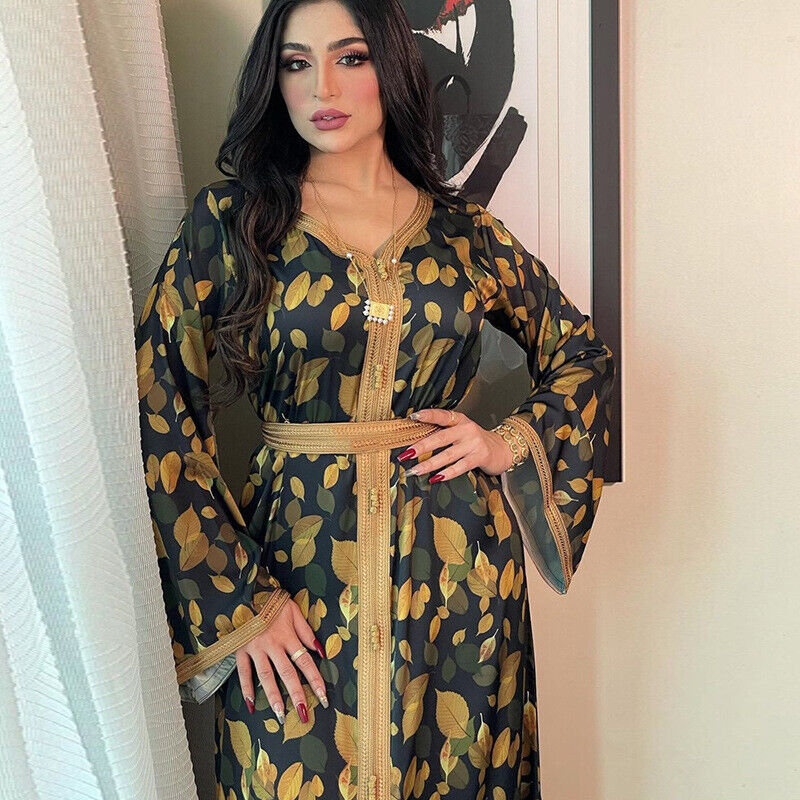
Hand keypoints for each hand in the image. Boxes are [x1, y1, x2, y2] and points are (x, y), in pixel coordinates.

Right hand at [235, 598, 327, 723]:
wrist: (245, 592)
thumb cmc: (272, 601)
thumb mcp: (293, 610)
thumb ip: (306, 631)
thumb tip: (320, 651)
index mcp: (288, 635)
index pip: (305, 661)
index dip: (315, 680)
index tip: (323, 697)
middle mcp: (273, 644)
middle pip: (287, 673)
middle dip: (296, 694)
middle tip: (303, 714)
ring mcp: (255, 648)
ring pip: (265, 676)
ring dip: (273, 696)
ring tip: (280, 715)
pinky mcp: (240, 650)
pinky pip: (243, 672)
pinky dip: (246, 688)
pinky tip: (251, 704)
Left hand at [399, 408, 514, 479]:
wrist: (501, 448)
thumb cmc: (474, 440)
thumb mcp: (461, 430)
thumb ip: (444, 431)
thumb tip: (416, 439)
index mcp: (460, 420)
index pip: (442, 415)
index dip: (428, 415)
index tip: (413, 417)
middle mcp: (466, 430)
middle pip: (440, 438)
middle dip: (421, 447)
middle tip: (405, 454)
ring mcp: (473, 444)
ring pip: (447, 455)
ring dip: (429, 464)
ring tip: (414, 470)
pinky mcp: (479, 457)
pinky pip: (459, 467)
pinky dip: (446, 473)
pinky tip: (435, 478)